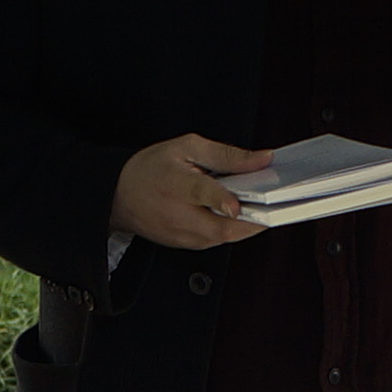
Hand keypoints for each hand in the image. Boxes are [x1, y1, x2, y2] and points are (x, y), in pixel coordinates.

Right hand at [111, 133, 276, 249]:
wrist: (119, 195)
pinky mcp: (184, 245)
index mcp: (175, 184)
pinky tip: (239, 217)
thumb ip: (226, 154)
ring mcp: (181, 234)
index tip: (237, 204)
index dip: (221, 200)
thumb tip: (262, 159)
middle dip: (251, 223)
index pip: (201, 194)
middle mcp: (177, 214)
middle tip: (272, 210)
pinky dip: (231, 230)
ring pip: (223, 239)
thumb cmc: (151, 168)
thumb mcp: (187, 147)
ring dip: (245, 227)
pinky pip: (216, 242)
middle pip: (220, 228)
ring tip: (259, 210)